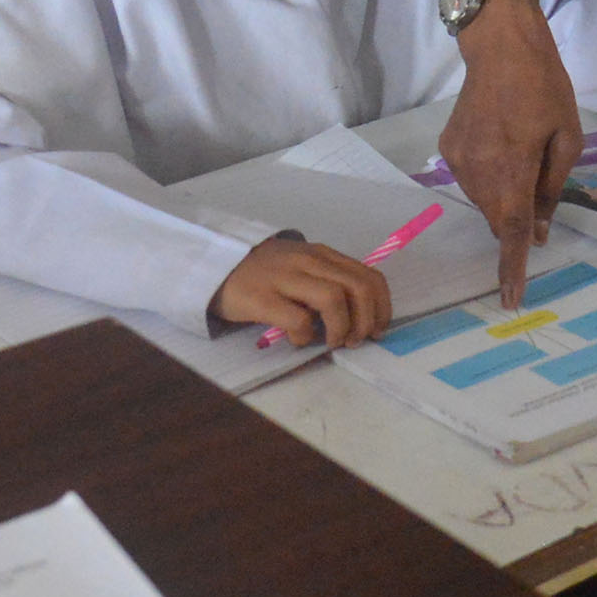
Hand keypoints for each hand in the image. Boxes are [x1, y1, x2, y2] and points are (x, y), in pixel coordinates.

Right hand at [215, 240, 391, 349]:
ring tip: (331, 342)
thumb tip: (360, 316)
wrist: (215, 266)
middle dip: (366, 321)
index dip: (382, 307)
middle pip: (358, 288)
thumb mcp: (301, 267)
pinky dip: (305, 336)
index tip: (378, 330)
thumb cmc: (263, 273)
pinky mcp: (261, 298)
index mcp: (322, 254)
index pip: (369, 276)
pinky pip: (298, 319)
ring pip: (334, 299)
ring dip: (341, 328)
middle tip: (355, 341)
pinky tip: (298, 339)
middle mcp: (308, 261)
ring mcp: (284, 277)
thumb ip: (328, 280)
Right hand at [439, 0, 578, 304]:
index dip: (512, 267)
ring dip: (504, 195)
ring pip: (485, 200)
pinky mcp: (449, 148)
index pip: (513, 231)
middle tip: (538, 178)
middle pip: (499, 217)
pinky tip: (501, 142)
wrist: (500, 46)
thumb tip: (541, 230)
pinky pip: (472, 178)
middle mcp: (480, 171)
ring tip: (520, 151)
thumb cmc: (544, 87)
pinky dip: (489, 175)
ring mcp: (459, 160)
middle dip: (518, 219)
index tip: (510, 298)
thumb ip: (552, 188)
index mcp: (515, 169)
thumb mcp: (568, 137)